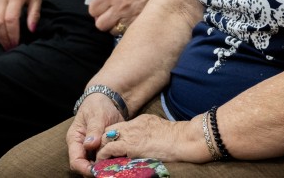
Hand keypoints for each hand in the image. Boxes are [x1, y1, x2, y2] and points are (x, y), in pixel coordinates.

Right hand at [67, 93, 126, 175]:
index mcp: (75, 139)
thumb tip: (90, 145)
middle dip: (95, 170)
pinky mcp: (103, 148)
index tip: (96, 171)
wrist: (108, 100)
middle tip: (109, 171)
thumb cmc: (98, 105)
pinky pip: (105, 159)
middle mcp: (82, 147)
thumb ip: (94, 130)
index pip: (75, 160)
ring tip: (116, 167)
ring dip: (105, 167)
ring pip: (96, 164)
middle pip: (85, 166)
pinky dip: (112, 161)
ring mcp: (92, 149)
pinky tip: (121, 161)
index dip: (84, 168)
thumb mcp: (96, 115)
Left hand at [88, 0, 163, 35]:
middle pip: (100, 24)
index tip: (101, 11)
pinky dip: (126, 30)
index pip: (93, 10)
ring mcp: (128, 17)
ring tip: (122, 21)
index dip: (96, 11)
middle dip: (103, 21)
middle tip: (110, 18)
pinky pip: (125, 33)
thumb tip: (101, 6)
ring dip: (115, 27)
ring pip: (112, 31)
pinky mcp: (137, 24)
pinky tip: (131, 23)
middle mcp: (118, 7)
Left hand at [94, 113, 210, 164]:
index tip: (109, 147)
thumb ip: (149, 132)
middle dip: (103, 142)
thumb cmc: (178, 137)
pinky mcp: (131, 146)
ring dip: (101, 150)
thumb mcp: (160, 129)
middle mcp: (133, 125)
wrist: (184, 139)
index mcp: (141, 120)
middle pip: (109, 130)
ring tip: (100, 161)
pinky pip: (109, 150)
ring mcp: (132, 134)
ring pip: (106, 139)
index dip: (112, 137)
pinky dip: (103, 156)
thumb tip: (144, 142)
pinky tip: (102, 163)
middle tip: (101, 154)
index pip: (119, 127)